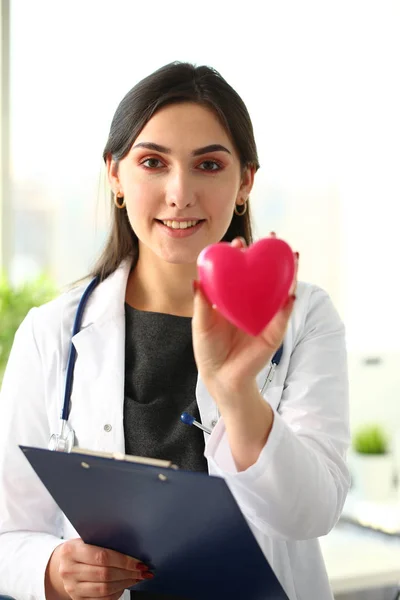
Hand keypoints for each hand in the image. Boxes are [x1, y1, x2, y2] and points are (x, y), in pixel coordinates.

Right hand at [45, 538, 152, 599]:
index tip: (139, 562)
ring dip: (125, 583)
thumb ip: (103, 541)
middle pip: (105, 574)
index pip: (103, 557)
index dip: (124, 560)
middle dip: (128, 573)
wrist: (61, 564)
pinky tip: (125, 585)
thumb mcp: (86, 539)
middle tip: (143, 570)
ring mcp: (72, 588)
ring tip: (137, 577)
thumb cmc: (79, 548)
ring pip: (105, 589)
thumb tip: (131, 546)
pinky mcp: (77, 599)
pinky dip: (117, 593)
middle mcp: (69, 570)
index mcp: (72, 550)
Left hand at [192, 233, 297, 403]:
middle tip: (273, 237)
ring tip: (293, 256)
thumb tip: (195, 279)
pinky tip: (292, 292)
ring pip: (281, 290)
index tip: (238, 243)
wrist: (220, 375)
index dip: (241, 255)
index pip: (241, 271)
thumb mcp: (201, 323)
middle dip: (272, 255)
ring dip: (290, 272)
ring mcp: (266, 315)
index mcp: (234, 297)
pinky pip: (283, 315)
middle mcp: (252, 302)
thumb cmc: (209, 348)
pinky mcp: (274, 331)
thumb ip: (201, 302)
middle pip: (265, 274)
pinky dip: (289, 303)